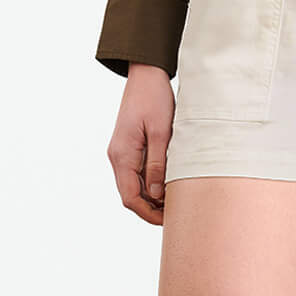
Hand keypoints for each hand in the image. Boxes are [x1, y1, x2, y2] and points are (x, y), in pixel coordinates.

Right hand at [107, 64, 175, 223]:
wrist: (146, 75)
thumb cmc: (154, 99)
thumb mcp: (160, 132)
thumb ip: (157, 163)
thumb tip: (157, 194)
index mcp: (122, 155)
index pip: (130, 198)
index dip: (148, 214)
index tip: (169, 220)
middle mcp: (118, 157)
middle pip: (131, 195)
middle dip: (151, 209)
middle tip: (177, 213)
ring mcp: (122, 152)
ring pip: (135, 185)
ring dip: (153, 196)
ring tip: (177, 200)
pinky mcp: (129, 147)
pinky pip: (138, 173)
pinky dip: (152, 182)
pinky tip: (170, 182)